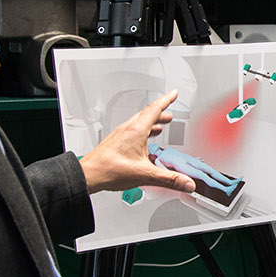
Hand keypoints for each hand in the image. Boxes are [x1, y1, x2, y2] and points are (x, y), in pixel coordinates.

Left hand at [78, 89, 195, 193]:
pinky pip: (131, 132)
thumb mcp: (146, 174)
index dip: (167, 100)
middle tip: (169, 114)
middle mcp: (127, 130)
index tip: (173, 94)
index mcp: (136, 130)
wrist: (89, 174)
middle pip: (147, 115)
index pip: (155, 108)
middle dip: (160, 114)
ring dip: (150, 123)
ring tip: (158, 128)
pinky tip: (142, 145)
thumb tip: (186, 183)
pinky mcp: (115, 143)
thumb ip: (169, 179)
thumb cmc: (110, 169)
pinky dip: (141, 133)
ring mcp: (120, 135)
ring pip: (138, 124)